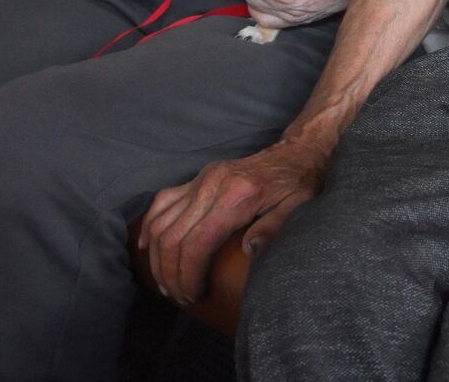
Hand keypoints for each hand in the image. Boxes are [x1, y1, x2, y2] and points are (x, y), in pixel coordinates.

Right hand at [137, 137, 331, 303]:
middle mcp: (212, 186)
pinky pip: (162, 202)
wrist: (296, 151)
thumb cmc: (300, 183)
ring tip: (166, 282)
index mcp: (237, 196)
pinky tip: (148, 248)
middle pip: (173, 236)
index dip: (189, 274)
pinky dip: (150, 226)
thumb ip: (274, 227)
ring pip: (161, 221)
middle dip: (170, 273)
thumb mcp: (299, 205)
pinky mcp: (197, 178)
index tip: (194, 295)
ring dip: (157, 256)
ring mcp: (201, 180)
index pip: (198, 242)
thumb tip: (250, 250)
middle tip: (180, 297)